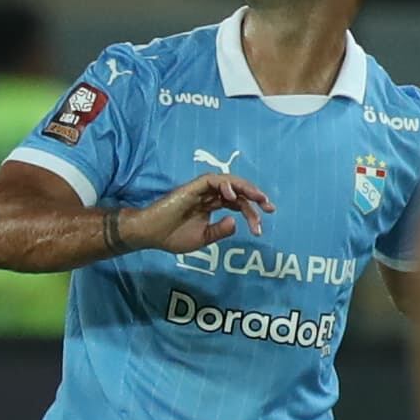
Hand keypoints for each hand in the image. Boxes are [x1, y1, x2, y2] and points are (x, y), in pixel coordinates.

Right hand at [120, 173, 273, 252]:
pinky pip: (211, 180)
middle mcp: (207, 195)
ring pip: (227, 180)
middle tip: (269, 207)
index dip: (251, 211)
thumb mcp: (203, 239)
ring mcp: (199, 190)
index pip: (236, 202)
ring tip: (259, 198)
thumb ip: (220, 231)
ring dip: (245, 187)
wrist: (150, 234)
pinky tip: (232, 196)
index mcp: (210, 205)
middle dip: (254, 196)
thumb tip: (236, 222)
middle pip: (236, 189)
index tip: (261, 225)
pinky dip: (224, 184)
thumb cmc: (172, 236)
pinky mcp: (191, 188)